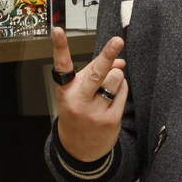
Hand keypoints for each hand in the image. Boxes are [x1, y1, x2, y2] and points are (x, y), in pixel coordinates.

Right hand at [50, 26, 127, 162]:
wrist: (79, 151)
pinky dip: (122, 88)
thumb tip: (119, 60)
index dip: (59, 47)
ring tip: (108, 84)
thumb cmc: (78, 113)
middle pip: (97, 72)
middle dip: (108, 55)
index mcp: (66, 90)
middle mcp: (78, 100)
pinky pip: (123, 92)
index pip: (62, 65)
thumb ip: (95, 73)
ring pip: (115, 79)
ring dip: (116, 76)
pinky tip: (114, 95)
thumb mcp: (79, 92)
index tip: (58, 30)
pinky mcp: (110, 119)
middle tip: (118, 40)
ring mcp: (95, 111)